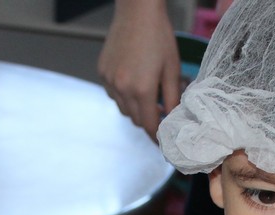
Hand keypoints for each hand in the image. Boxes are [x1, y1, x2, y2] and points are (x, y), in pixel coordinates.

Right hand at [98, 0, 181, 138]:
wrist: (137, 11)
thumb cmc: (159, 35)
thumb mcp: (172, 68)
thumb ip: (172, 97)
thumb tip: (172, 118)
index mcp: (142, 89)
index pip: (148, 125)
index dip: (156, 136)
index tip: (163, 141)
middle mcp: (122, 88)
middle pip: (135, 119)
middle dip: (148, 121)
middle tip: (160, 114)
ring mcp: (109, 81)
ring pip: (123, 108)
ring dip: (135, 109)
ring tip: (148, 96)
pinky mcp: (102, 72)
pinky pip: (113, 94)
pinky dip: (124, 95)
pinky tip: (133, 82)